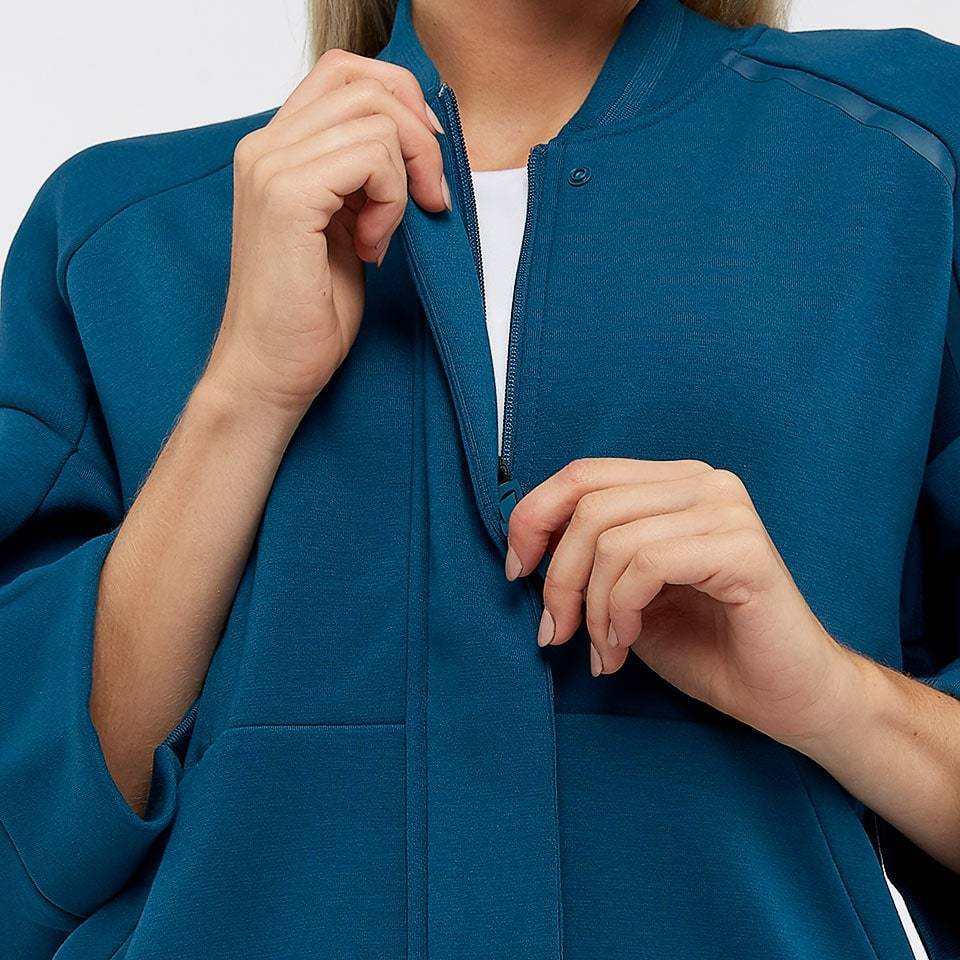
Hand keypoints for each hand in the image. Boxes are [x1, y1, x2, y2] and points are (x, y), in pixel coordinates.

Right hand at [204, 49, 449, 418]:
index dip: (401, 101)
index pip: (345, 71)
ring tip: (383, 235)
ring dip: (404, 177)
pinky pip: (372, 157)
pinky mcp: (287, 196)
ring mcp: (270, 166)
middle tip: (428, 199)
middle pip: (365, 82)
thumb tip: (416, 138)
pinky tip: (372, 248)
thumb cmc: (308, 313)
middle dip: (418, 137)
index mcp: (275, 148)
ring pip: (375, 117)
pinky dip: (391, 202)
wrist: (269, 370)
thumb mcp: (346, 225)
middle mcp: (264, 146)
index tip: (425, 161)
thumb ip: (363, 174)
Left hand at [505, 458, 857, 747]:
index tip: (518, 572)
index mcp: (673, 483)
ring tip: (603, 649)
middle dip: (557, 577)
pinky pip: (647, 563)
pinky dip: (619, 610)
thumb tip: (525, 551)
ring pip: (611, 538)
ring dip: (590, 606)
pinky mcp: (743, 547)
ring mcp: (727, 509)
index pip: (582, 474)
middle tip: (555, 633)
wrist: (785, 696)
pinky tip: (626, 644)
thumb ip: (588, 559)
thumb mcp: (624, 594)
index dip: (533, 518)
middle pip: (589, 505)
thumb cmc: (706, 644)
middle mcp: (703, 482)